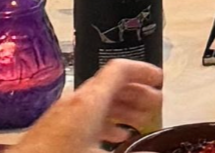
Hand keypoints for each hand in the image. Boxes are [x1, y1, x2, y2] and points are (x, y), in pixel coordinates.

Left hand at [16, 61, 162, 152]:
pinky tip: (113, 138)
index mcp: (90, 99)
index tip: (158, 77)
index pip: (120, 69)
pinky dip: (106, 121)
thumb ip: (132, 149)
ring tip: (139, 121)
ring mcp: (65, 113)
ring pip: (100, 101)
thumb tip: (154, 152)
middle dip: (136, 92)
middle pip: (111, 84)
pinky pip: (87, 116)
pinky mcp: (57, 128)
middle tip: (154, 101)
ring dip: (122, 107)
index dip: (142, 70)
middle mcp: (77, 100)